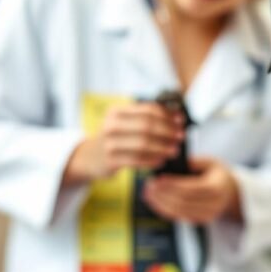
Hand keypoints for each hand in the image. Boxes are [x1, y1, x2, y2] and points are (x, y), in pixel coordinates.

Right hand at [64, 102, 184, 183]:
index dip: (167, 116)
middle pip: (147, 126)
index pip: (147, 110)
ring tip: (174, 150)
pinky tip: (161, 161)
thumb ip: (146, 118)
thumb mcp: (125, 123)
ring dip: (163, 148)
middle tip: (180, 137)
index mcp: (116, 111)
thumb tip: (177, 118)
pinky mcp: (111, 160)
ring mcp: (109, 143)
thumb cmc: (115, 138)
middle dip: (167, 132)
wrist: (90, 157)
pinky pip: (137, 160)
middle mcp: (111, 125)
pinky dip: (152, 161)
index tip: (180, 122)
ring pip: (143, 144)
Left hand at [142, 157, 242, 224]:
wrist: (230, 192)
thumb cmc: (217, 174)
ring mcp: (208, 215)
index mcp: (217, 187)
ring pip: (180, 212)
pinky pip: (180, 217)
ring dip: (161, 204)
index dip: (173, 185)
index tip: (158, 179)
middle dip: (163, 195)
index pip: (191, 188)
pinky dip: (165, 211)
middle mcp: (214, 204)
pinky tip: (155, 203)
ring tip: (148, 194)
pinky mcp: (200, 221)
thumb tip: (171, 166)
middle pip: (184, 202)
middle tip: (149, 186)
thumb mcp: (209, 162)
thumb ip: (193, 163)